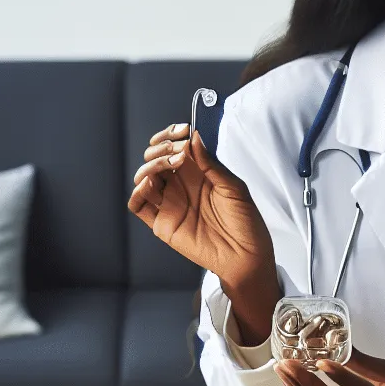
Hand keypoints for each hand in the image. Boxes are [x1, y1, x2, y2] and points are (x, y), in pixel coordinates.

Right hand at [128, 123, 273, 287]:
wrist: (246, 255)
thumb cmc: (245, 221)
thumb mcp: (233, 186)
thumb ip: (211, 163)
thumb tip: (194, 138)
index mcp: (196, 172)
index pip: (173, 146)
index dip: (171, 135)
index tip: (182, 130)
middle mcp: (179, 185)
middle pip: (155, 159)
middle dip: (161, 148)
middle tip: (177, 150)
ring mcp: (169, 203)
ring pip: (144, 178)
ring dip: (150, 166)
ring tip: (169, 165)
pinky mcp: (162, 223)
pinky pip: (138, 205)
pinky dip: (138, 192)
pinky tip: (151, 185)